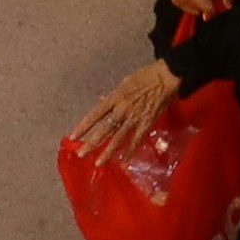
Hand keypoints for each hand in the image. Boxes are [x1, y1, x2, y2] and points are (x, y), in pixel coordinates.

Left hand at [68, 58, 185, 160]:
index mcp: (115, 97)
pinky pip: (136, 140)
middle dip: (92, 142)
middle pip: (104, 129)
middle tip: (81, 154)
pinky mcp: (147, 123)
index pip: (95, 114)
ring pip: (118, 138)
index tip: (73, 136)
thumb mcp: (125, 82)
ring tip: (98, 162)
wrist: (166, 77)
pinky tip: (123, 161)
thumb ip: (114, 96)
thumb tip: (102, 101)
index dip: (83, 126)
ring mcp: (134, 118)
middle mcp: (122, 109)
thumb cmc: (146, 76)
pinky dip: (130, 151)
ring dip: (107, 151)